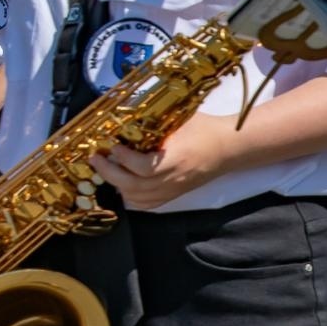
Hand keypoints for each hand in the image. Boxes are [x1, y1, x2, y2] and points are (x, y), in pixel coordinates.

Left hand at [87, 113, 232, 210]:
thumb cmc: (206, 130)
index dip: (124, 159)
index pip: (144, 168)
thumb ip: (155, 124)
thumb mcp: (181, 121)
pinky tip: (123, 185)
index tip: (113, 146)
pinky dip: (131, 197)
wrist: (229, 148)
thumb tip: (127, 120)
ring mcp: (174, 190)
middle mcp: (174, 179)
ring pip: (137, 198)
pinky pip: (147, 205)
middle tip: (98, 158)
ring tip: (107, 169)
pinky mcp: (174, 194)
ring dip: (117, 185)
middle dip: (110, 173)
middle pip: (134, 186)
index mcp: (177, 160)